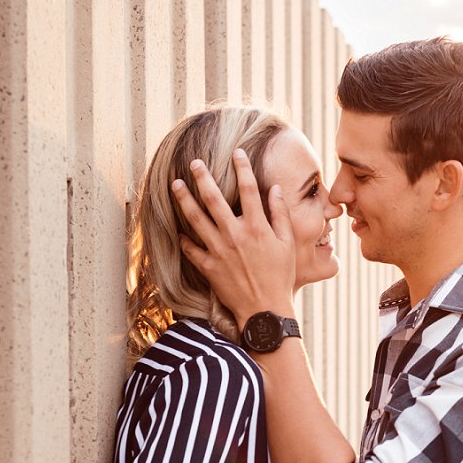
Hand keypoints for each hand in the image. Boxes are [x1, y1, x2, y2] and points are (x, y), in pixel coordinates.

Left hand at [173, 151, 296, 325]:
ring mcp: (219, 250)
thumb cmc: (281, 277)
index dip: (242, 167)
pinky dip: (184, 240)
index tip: (236, 153)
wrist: (265, 309)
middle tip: (194, 162)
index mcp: (257, 226)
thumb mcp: (287, 244)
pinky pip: (191, 249)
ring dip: (184, 200)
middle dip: (202, 177)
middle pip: (214, 198)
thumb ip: (280, 215)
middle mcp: (235, 234)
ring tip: (175, 185)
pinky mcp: (209, 267)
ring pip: (196, 219)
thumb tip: (275, 189)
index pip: (249, 188)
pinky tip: (178, 231)